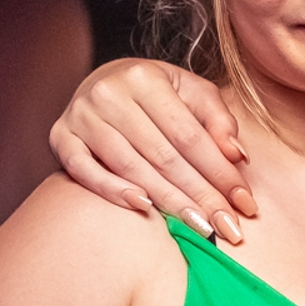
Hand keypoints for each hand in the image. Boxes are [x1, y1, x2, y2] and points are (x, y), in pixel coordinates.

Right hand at [49, 58, 257, 240]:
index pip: (189, 135)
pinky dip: (113, 191)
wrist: (101, 83)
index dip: (220, 172)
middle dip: (201, 195)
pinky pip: (85, 172)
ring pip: (131, 167)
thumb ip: (217, 119)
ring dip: (168, 202)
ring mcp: (80, 116)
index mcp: (144, 77)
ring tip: (199, 226)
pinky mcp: (60, 137)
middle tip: (228, 227)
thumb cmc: (155, 93)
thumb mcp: (191, 92)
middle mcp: (108, 93)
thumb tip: (237, 156)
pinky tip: (144, 207)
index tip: (244, 202)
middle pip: (163, 155)